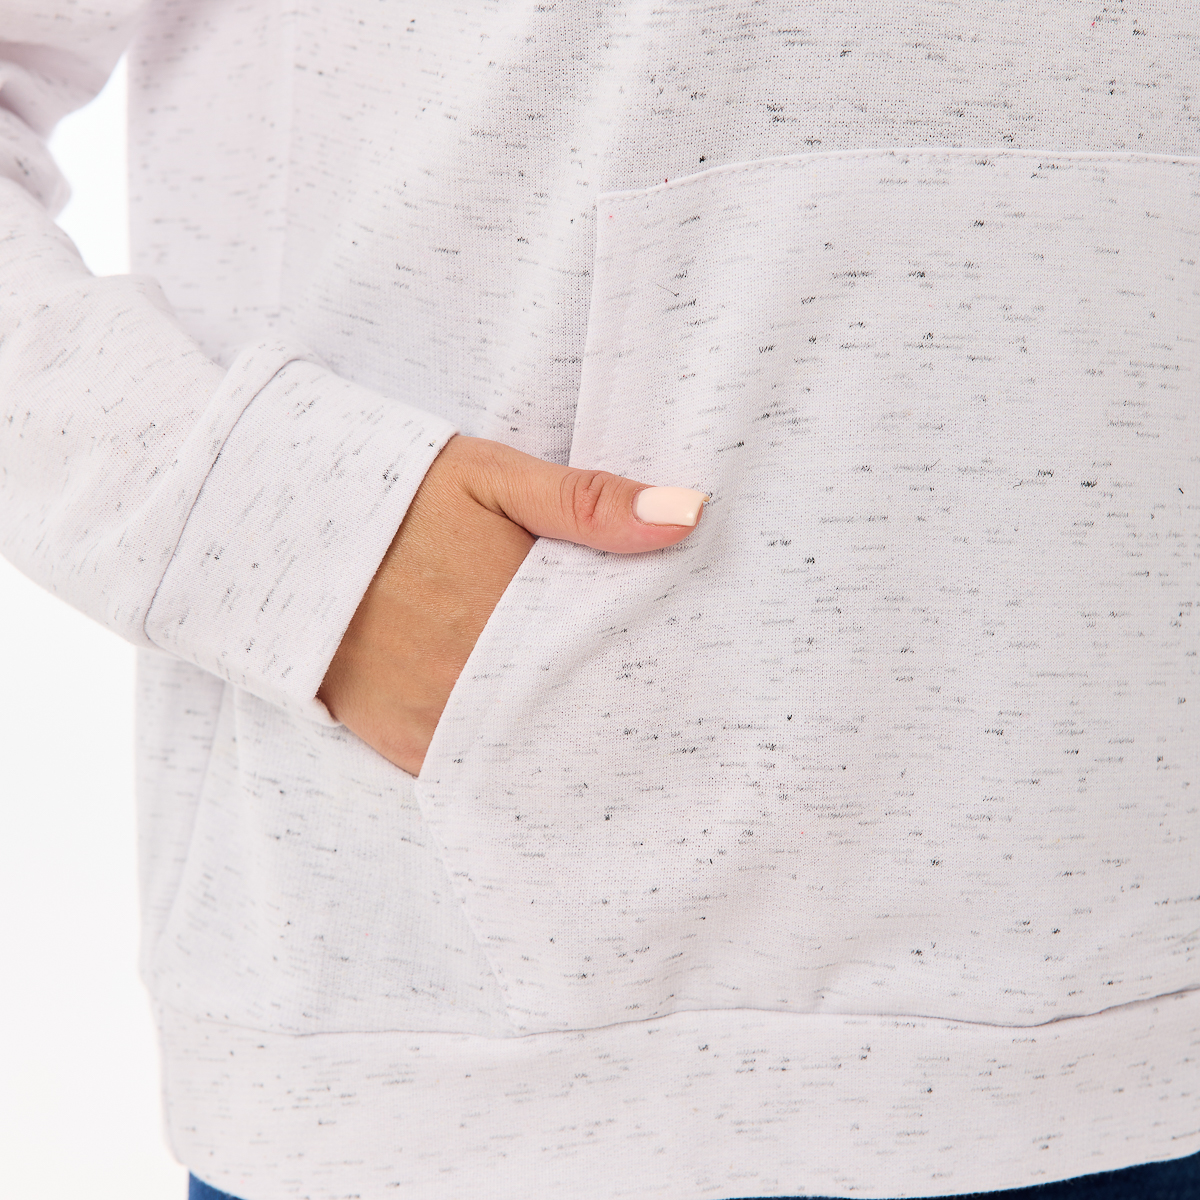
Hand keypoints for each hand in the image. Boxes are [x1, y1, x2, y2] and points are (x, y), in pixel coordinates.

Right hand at [317, 435, 706, 774]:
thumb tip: (690, 515)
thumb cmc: (392, 497)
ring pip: (531, 751)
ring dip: (565, 742)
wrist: (275, 531)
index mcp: (516, 612)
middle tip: (667, 722)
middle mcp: (481, 680)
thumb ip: (590, 503)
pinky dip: (507, 764)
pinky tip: (537, 751)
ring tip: (608, 738)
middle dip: (615, 712)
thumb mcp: (492, 476)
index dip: (651, 664)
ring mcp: (440, 720)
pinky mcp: (404, 745)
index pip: (612, 657)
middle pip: (578, 714)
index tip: (689, 672)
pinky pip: (474, 773)